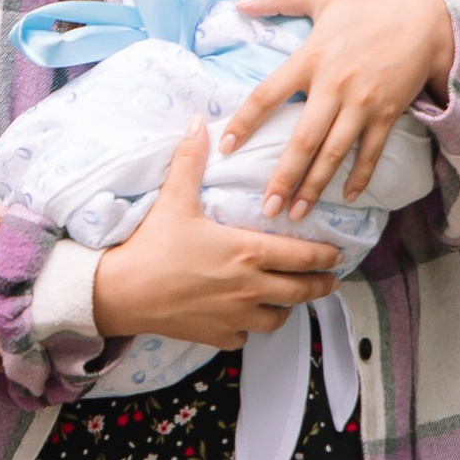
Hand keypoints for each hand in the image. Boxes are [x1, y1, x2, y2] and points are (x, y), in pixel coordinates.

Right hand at [90, 127, 344, 347]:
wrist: (122, 293)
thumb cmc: (152, 246)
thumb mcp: (174, 199)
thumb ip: (190, 160)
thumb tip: (197, 123)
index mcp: (248, 252)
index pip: (303, 256)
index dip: (325, 256)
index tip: (337, 254)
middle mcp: (250, 287)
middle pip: (301, 291)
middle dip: (321, 285)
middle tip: (330, 281)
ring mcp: (236, 316)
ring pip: (278, 318)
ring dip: (286, 308)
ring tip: (288, 300)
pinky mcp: (218, 335)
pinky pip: (246, 336)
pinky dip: (250, 328)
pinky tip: (244, 318)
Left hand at [222, 0, 456, 218]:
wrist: (426, 17)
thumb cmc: (369, 6)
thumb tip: (240, 2)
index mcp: (311, 58)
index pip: (267, 95)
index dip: (245, 122)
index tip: (226, 147)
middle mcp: (334, 86)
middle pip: (303, 140)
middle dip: (283, 177)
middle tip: (267, 207)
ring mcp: (363, 104)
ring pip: (334, 154)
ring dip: (314, 187)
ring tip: (297, 213)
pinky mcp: (388, 114)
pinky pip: (370, 153)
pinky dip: (359, 177)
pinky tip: (346, 198)